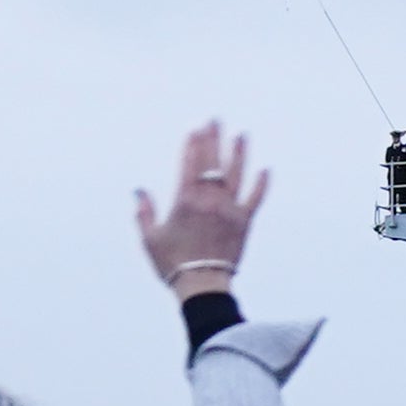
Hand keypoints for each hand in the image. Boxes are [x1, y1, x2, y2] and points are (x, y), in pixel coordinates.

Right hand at [133, 122, 269, 294]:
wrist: (202, 285)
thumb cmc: (172, 264)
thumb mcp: (150, 239)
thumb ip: (144, 212)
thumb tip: (139, 191)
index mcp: (185, 201)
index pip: (190, 164)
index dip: (193, 144)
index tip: (195, 130)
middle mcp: (209, 200)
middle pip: (212, 162)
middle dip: (213, 139)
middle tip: (215, 120)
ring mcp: (229, 209)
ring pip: (236, 174)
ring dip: (238, 153)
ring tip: (241, 135)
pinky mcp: (244, 222)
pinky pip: (255, 198)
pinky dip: (261, 184)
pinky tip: (266, 170)